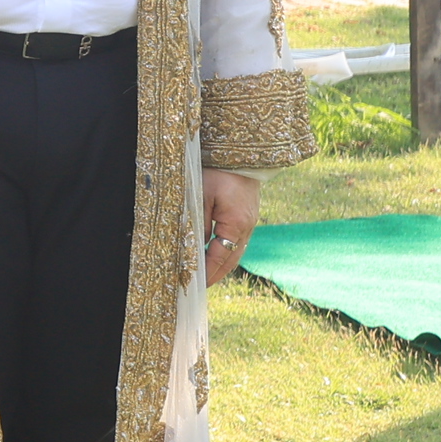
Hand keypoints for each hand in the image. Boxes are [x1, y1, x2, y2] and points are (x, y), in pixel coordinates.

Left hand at [202, 168, 258, 282]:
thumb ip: (197, 223)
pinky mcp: (247, 216)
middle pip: (231, 259)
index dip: (208, 272)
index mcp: (236, 224)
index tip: (197, 285)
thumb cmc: (217, 172)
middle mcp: (247, 227)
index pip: (220, 256)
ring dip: (221, 264)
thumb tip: (191, 248)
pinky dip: (225, 251)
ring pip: (235, 251)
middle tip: (200, 287)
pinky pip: (236, 240)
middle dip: (216, 274)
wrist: (241, 155)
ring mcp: (249, 222)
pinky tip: (214, 255)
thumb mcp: (201, 196)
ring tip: (206, 276)